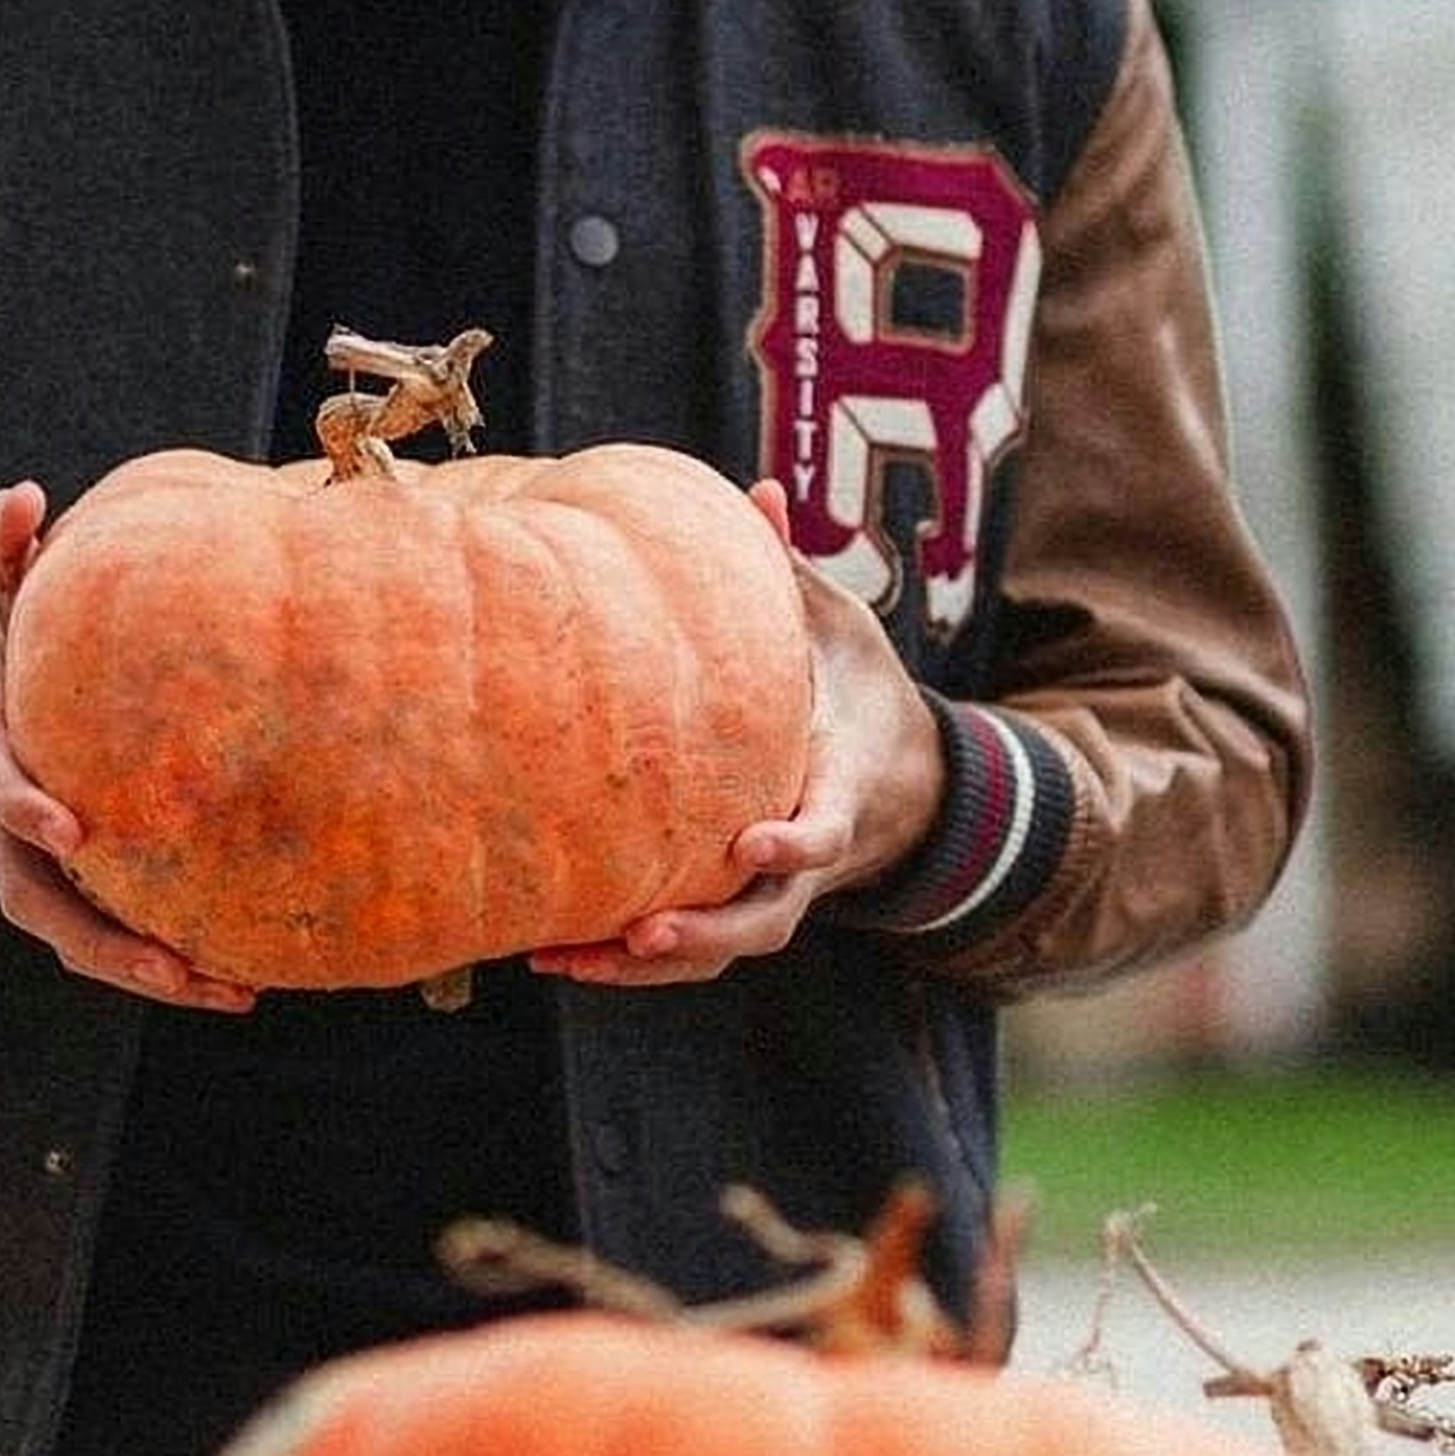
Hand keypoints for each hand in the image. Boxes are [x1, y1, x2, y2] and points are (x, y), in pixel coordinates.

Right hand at [0, 482, 257, 1013]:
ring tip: (232, 991)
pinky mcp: (61, 874)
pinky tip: (235, 978)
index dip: (23, 808)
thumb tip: (23, 497)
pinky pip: (103, 931)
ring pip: (74, 936)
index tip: (70, 828)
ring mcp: (25, 856)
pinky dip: (160, 961)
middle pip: (35, 898)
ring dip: (147, 971)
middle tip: (176, 962)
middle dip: (103, 937)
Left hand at [526, 481, 942, 988]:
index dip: (795, 842)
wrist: (901, 776)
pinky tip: (554, 956)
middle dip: (708, 932)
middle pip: (768, 918)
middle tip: (643, 931)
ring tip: (564, 960)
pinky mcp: (739, 905)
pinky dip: (629, 961)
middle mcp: (809, 855)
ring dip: (648, 964)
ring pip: (724, 948)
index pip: (825, 828)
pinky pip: (691, 950)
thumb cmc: (856, 687)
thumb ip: (795, 573)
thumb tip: (759, 490)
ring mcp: (776, 889)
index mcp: (840, 786)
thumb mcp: (843, 626)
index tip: (750, 842)